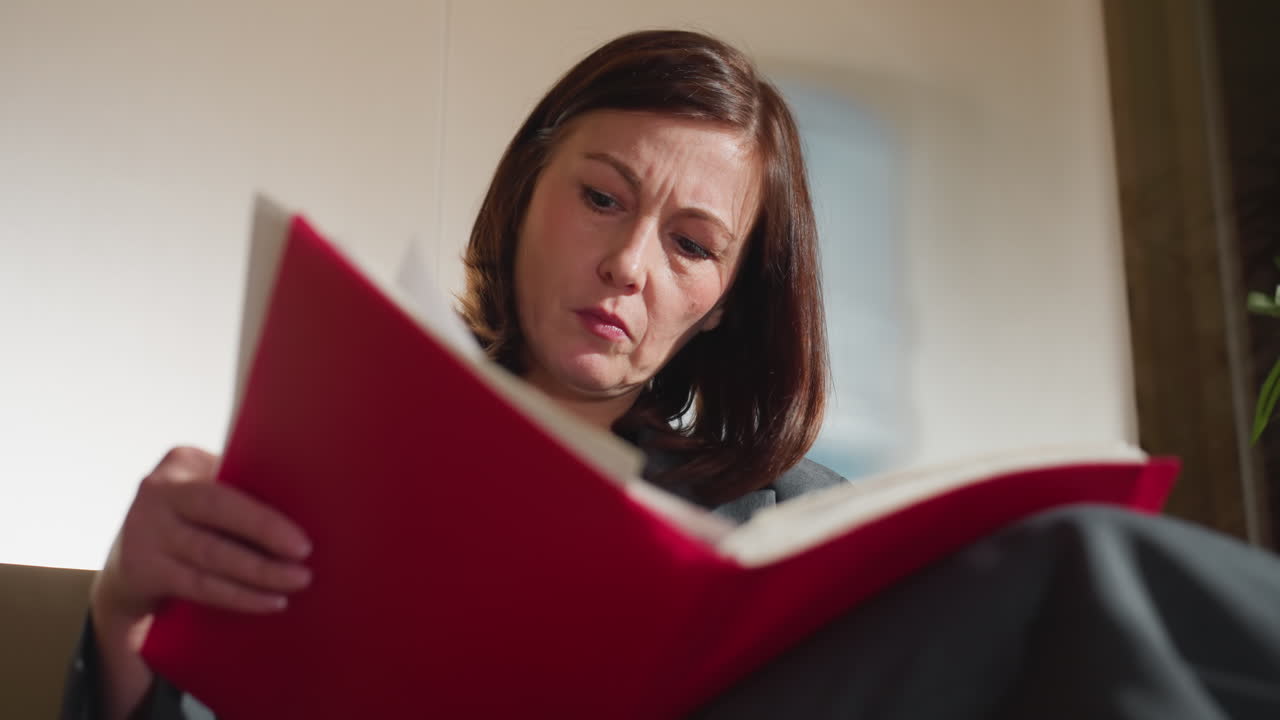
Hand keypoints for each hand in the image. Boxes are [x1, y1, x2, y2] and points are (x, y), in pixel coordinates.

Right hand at [89, 446, 312, 719]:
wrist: (129, 567)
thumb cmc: (192, 522)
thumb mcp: (206, 494)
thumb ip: (242, 489)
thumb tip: (310, 501)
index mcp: (182, 463)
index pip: (228, 483)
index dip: (263, 514)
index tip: (300, 536)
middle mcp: (157, 492)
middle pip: (218, 512)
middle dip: (265, 534)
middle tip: (305, 556)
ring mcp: (143, 531)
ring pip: (212, 555)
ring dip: (259, 573)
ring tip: (297, 581)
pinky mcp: (141, 570)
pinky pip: (200, 586)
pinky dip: (239, 596)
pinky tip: (271, 601)